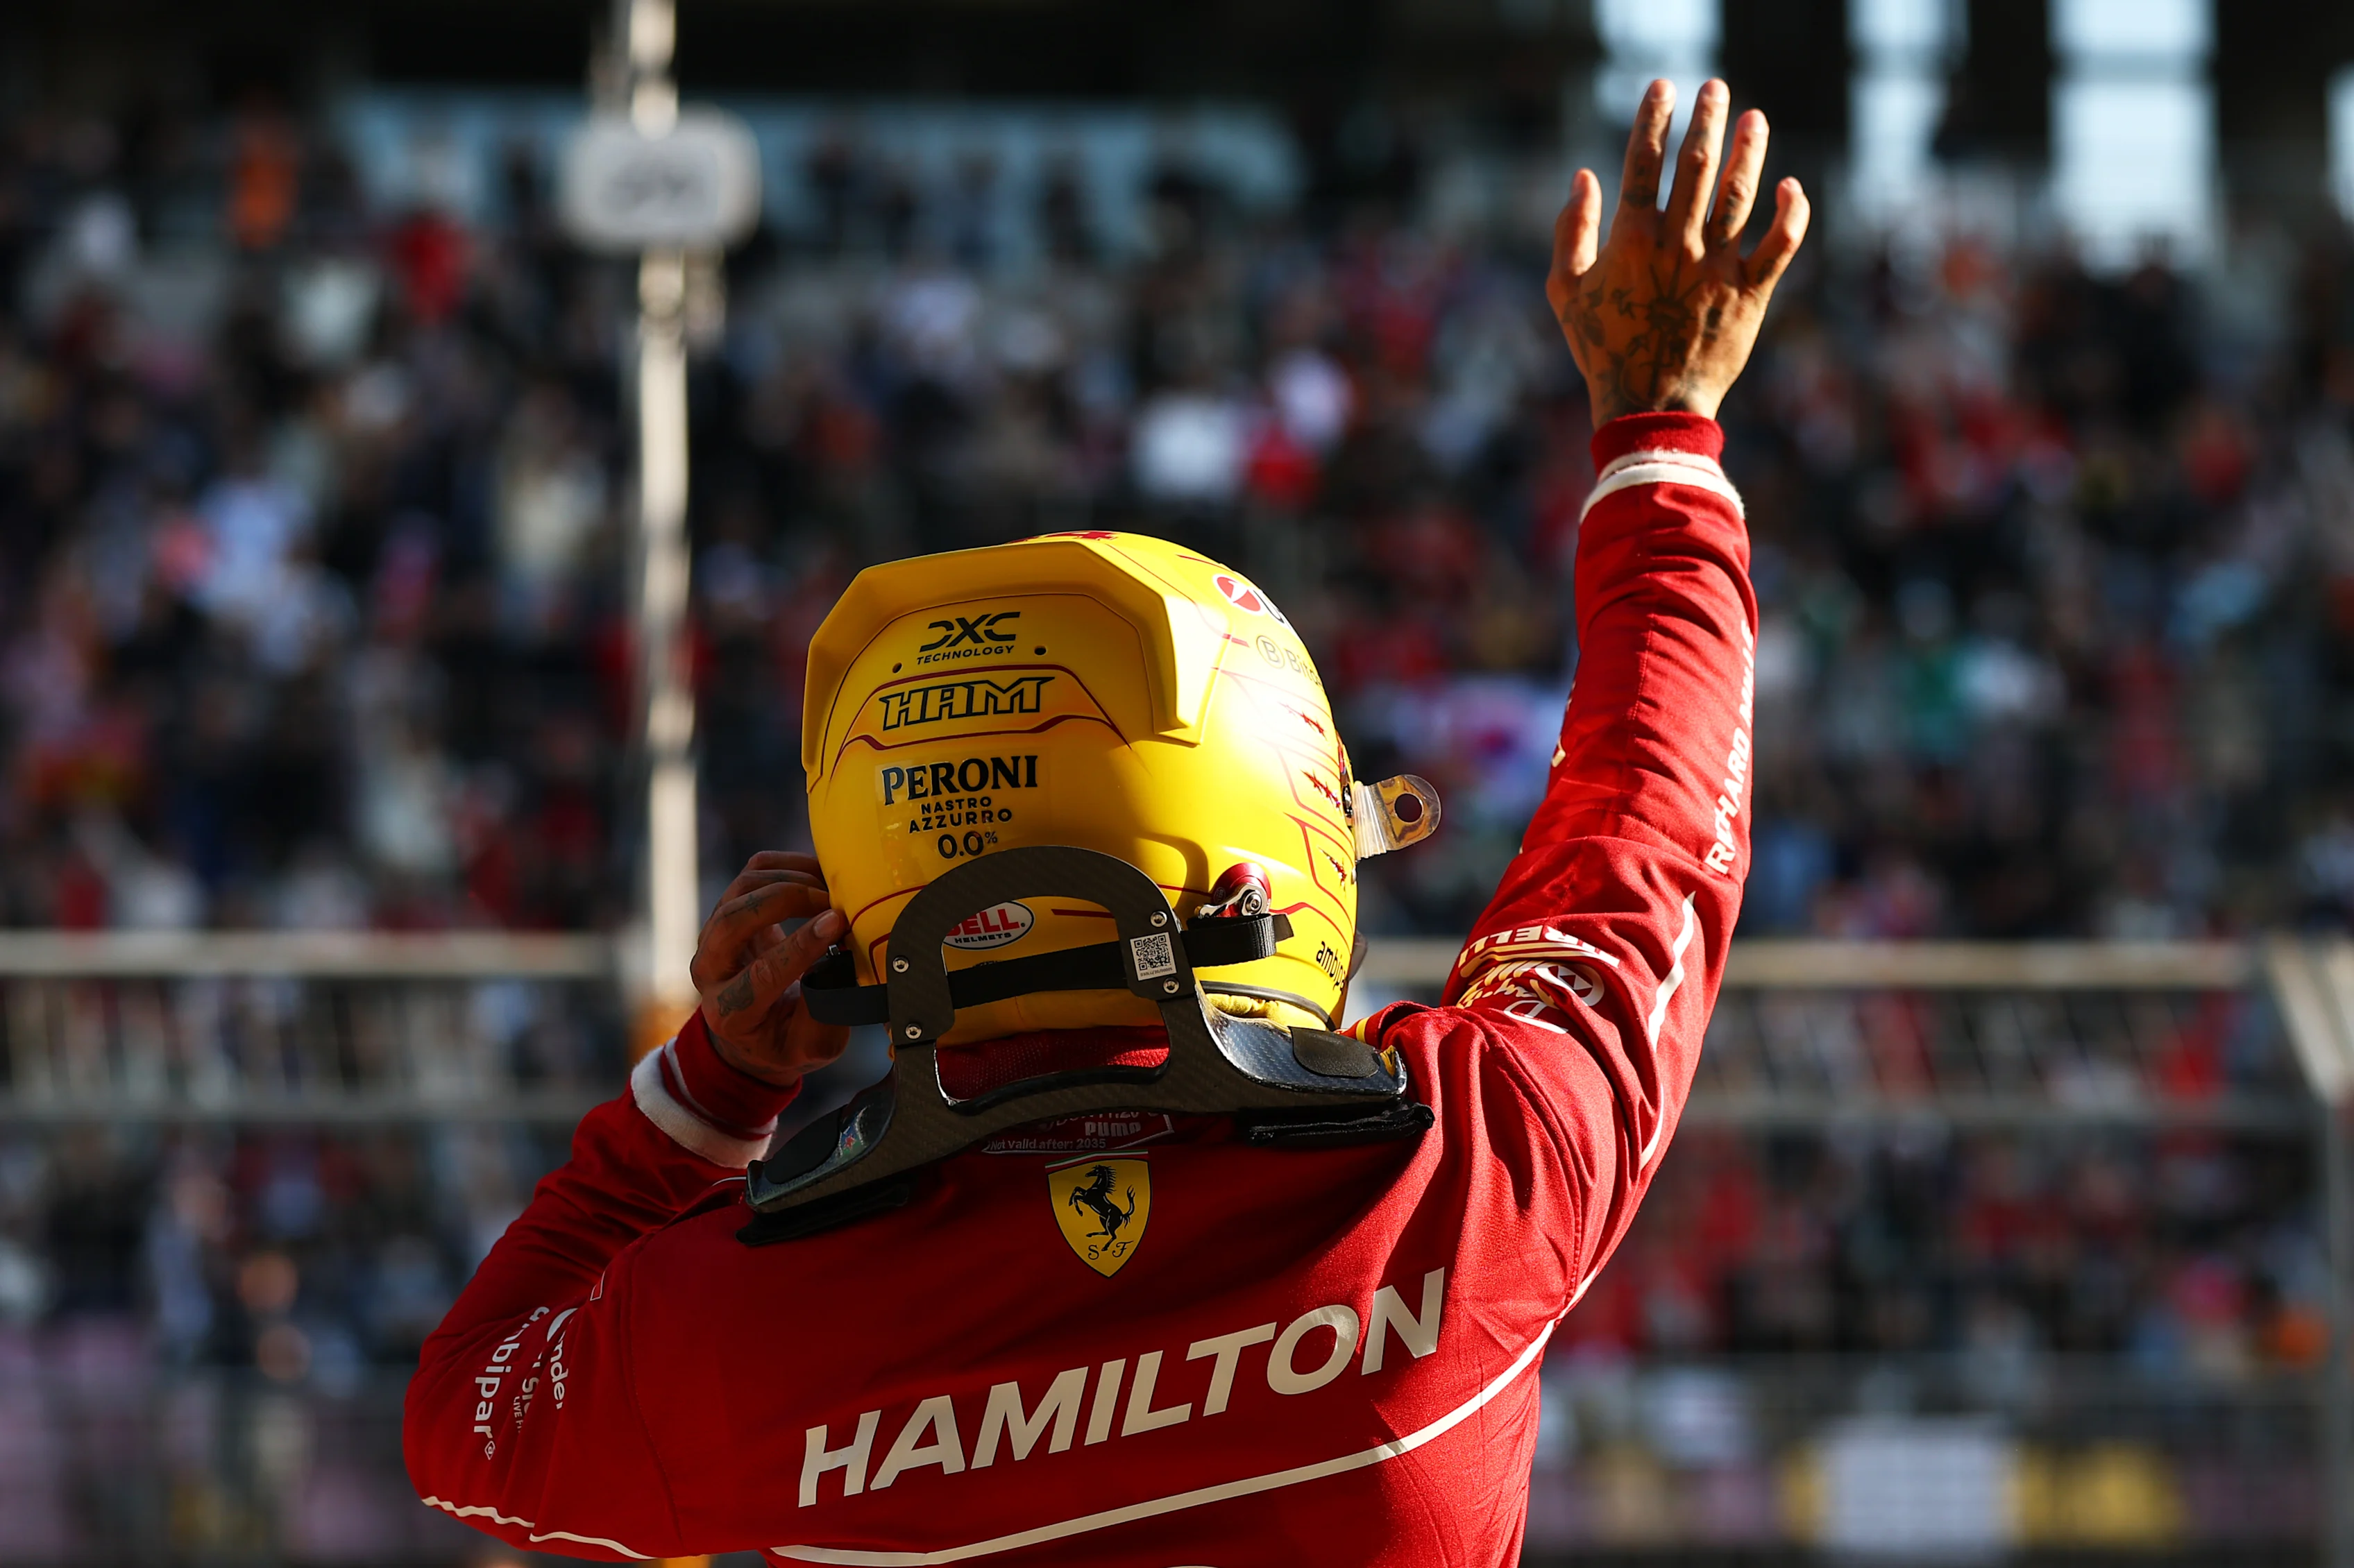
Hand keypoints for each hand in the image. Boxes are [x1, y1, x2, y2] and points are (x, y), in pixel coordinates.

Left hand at [689, 851, 850, 1087]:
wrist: (757, 1026)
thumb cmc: (787, 1039)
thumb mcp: (812, 1047)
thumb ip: (826, 1014)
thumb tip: (839, 966)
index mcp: (729, 1012)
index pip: (761, 974)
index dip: (801, 946)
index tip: (838, 924)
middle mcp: (711, 969)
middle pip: (733, 920)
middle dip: (786, 901)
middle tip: (833, 902)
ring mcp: (714, 934)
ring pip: (743, 887)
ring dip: (791, 879)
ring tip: (833, 889)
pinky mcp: (729, 907)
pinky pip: (754, 870)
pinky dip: (791, 865)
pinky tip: (822, 877)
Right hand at [1547, 78, 1809, 424]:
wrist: (1649, 406)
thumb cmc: (1602, 349)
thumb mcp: (1565, 292)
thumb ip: (1570, 231)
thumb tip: (1583, 176)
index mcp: (1631, 241)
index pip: (1644, 163)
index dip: (1653, 119)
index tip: (1664, 89)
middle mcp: (1677, 245)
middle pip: (1697, 166)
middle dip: (1707, 120)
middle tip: (1717, 88)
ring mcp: (1717, 268)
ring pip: (1740, 195)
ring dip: (1749, 152)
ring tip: (1755, 120)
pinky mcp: (1750, 293)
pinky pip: (1780, 244)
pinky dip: (1791, 213)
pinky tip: (1791, 186)